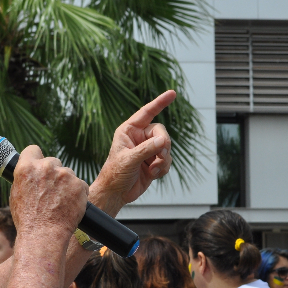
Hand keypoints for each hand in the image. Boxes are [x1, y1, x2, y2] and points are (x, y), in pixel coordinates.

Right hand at [9, 145, 87, 238]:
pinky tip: (70, 206)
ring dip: (66, 184)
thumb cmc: (28, 220)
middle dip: (53, 173)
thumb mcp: (17, 195)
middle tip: (51, 191)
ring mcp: (64, 175)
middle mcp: (46, 167)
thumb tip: (30, 171)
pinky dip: (77, 193)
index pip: (33, 150)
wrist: (43, 235)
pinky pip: (80, 185)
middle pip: (53, 162)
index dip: (36, 158)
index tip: (38, 165)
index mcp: (27, 168)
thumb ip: (25, 178)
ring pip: (68, 174)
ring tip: (60, 203)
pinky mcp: (79, 184)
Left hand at [90, 91, 175, 214]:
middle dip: (163, 145)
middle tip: (159, 156)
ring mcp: (147, 149)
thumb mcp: (129, 160)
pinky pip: (167, 160)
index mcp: (129, 131)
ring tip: (152, 170)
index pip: (147, 112)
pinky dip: (163, 168)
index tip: (172, 93)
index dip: (160, 103)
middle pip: (161, 132)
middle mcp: (139, 137)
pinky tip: (153, 175)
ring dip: (163, 160)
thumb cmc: (115, 174)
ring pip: (166, 147)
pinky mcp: (154, 162)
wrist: (116, 193)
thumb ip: (146, 149)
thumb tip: (163, 141)